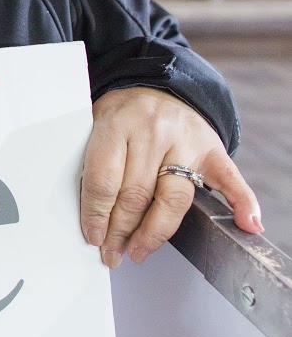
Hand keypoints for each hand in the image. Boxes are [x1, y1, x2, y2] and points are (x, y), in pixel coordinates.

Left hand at [81, 87, 262, 268]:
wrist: (159, 83)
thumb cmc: (124, 113)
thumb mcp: (96, 125)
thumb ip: (93, 163)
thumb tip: (89, 216)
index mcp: (118, 123)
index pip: (104, 180)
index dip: (96, 215)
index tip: (93, 236)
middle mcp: (153, 131)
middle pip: (136, 195)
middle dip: (121, 232)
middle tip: (112, 253)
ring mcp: (186, 140)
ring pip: (172, 199)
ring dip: (154, 233)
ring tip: (139, 250)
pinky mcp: (212, 148)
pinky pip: (230, 180)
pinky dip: (243, 203)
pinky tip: (248, 224)